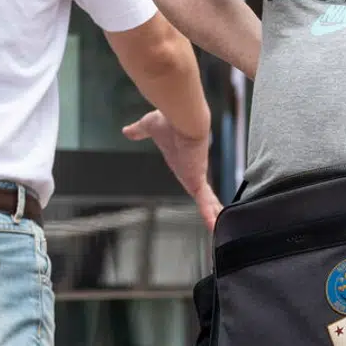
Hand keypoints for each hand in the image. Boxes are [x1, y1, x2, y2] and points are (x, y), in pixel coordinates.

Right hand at [122, 111, 222, 229]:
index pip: (191, 177)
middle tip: (216, 215)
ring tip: (219, 227)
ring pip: (207, 200)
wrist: (182, 118)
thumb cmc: (168, 121)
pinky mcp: (197, 180)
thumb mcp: (148, 127)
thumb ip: (139, 131)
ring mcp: (196, 176)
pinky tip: (214, 226)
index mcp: (181, 161)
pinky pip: (204, 202)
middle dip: (210, 203)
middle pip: (202, 192)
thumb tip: (126, 130)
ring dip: (213, 213)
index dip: (195, 185)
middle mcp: (190, 170)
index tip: (201, 193)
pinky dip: (209, 215)